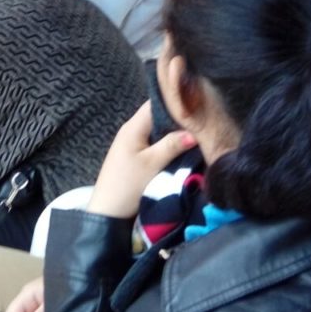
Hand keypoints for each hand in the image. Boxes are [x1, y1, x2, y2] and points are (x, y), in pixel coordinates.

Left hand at [87, 101, 197, 219]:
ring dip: (172, 131)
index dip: (174, 101)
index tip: (196, 103)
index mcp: (133, 126)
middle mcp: (131, 130)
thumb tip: (194, 131)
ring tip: (196, 131)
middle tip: (201, 119)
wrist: (109, 210)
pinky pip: (153, 141)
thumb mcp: (153, 163)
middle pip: (157, 116)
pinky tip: (182, 145)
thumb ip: (172, 145)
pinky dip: (166, 142)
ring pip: (156, 129)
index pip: (154, 103)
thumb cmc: (129, 183)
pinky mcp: (135, 155)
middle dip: (176, 117)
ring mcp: (132, 142)